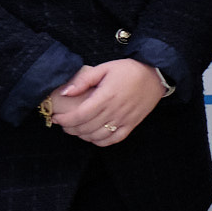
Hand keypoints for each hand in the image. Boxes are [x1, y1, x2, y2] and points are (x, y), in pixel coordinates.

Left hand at [46, 59, 163, 145]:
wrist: (155, 75)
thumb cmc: (128, 70)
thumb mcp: (104, 68)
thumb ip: (84, 80)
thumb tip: (65, 92)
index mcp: (106, 96)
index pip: (80, 115)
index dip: (65, 120)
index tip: (56, 118)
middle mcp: (115, 110)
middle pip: (86, 127)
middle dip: (70, 128)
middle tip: (63, 123)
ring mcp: (124, 119)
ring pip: (98, 136)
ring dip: (83, 136)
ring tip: (76, 129)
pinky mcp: (132, 124)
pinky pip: (114, 139)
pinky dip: (100, 142)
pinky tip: (93, 137)